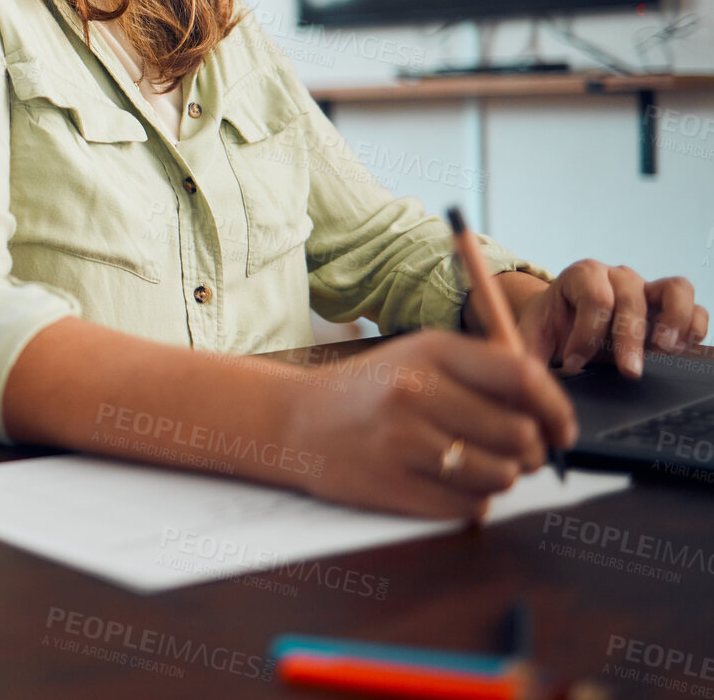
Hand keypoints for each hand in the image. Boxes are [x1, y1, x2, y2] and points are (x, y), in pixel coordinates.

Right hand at [286, 330, 576, 519]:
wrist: (294, 422)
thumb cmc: (368, 390)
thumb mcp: (419, 358)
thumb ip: (482, 373)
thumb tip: (551, 411)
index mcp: (430, 351)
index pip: (523, 376)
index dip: (557, 408)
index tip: (563, 430)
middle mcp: (417, 392)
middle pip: (520, 433)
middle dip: (531, 452)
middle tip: (517, 453)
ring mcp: (403, 442)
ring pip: (500, 475)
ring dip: (501, 477)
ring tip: (476, 466)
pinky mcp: (394, 485)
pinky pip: (469, 506)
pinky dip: (472, 501)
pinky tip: (447, 482)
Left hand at [511, 262, 707, 377]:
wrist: (565, 320)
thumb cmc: (550, 326)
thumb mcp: (532, 335)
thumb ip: (527, 352)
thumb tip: (526, 382)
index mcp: (581, 275)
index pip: (594, 298)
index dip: (586, 335)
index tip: (574, 365)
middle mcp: (617, 276)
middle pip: (633, 298)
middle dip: (630, 338)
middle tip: (628, 371)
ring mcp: (647, 288)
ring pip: (676, 288)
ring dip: (674, 320)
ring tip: (663, 350)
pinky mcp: (667, 306)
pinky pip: (694, 306)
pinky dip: (692, 326)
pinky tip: (678, 349)